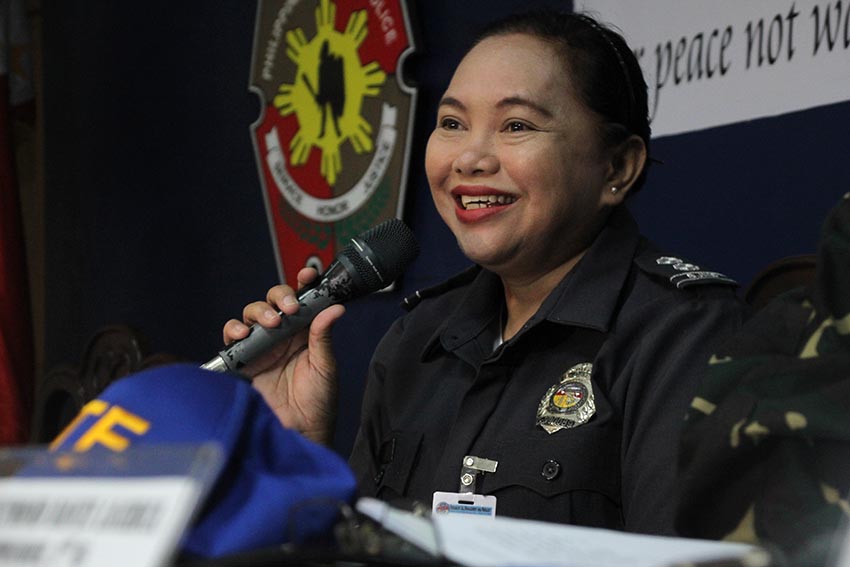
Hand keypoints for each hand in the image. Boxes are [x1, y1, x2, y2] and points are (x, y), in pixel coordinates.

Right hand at [222, 268, 345, 444]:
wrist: (299, 433)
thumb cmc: (317, 404)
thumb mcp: (325, 368)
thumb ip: (323, 338)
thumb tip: (334, 308)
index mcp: (307, 333)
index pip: (304, 300)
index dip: (304, 283)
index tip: (309, 274)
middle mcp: (284, 335)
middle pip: (275, 301)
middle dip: (280, 296)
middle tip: (289, 308)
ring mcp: (263, 346)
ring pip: (253, 314)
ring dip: (259, 311)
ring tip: (269, 323)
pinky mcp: (245, 359)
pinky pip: (233, 336)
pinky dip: (234, 329)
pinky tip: (244, 334)